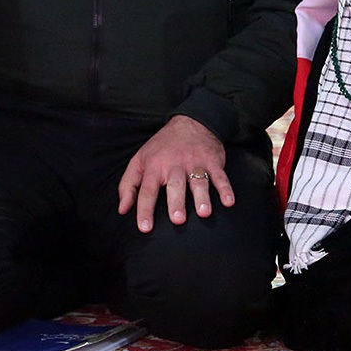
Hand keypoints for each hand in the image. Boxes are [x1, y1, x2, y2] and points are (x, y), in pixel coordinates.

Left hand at [116, 115, 230, 232]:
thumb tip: (122, 209)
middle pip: (175, 185)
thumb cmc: (162, 147)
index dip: (144, 209)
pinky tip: (229, 201)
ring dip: (202, 196)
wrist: (191, 122)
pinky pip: (221, 176)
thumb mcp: (140, 160)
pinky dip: (226, 188)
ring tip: (204, 213)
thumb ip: (129, 185)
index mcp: (154, 166)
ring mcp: (195, 163)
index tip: (145, 228)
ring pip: (198, 181)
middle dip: (176, 202)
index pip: (147, 190)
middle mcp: (174, 165)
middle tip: (177, 220)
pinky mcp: (213, 162)